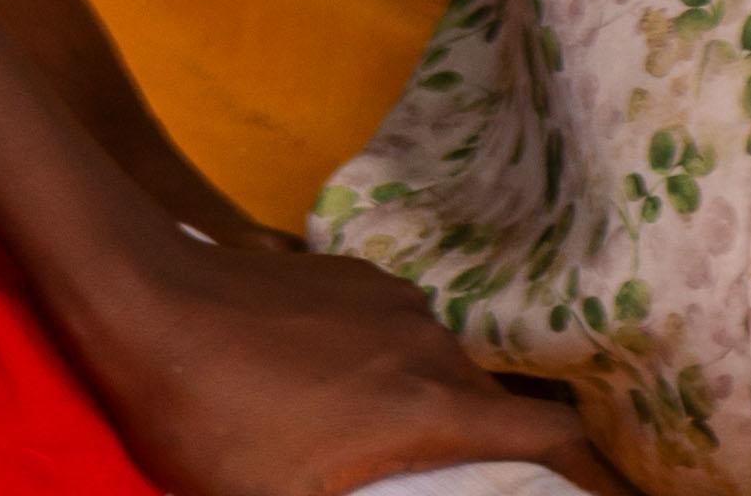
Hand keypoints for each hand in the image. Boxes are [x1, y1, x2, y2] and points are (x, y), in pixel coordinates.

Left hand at [68, 219, 617, 492]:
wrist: (142, 299)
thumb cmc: (211, 422)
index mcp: (429, 404)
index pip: (552, 437)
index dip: (593, 475)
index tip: (607, 495)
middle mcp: (427, 342)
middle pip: (498, 408)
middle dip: (505, 459)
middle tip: (486, 491)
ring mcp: (388, 299)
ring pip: (444, 371)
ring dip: (438, 417)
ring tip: (401, 462)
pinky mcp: (347, 276)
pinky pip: (399, 336)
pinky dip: (395, 378)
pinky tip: (340, 405)